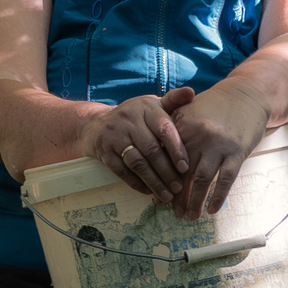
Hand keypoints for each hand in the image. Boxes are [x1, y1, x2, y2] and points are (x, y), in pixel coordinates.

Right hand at [77, 90, 194, 205]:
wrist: (96, 124)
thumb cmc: (135, 117)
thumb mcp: (153, 105)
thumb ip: (173, 101)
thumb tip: (191, 92)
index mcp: (145, 108)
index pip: (163, 129)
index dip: (176, 149)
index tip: (185, 167)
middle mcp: (128, 119)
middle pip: (151, 149)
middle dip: (167, 171)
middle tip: (179, 187)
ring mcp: (113, 136)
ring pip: (137, 162)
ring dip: (153, 181)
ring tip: (167, 195)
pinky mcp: (103, 151)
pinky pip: (121, 171)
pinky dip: (136, 183)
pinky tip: (148, 192)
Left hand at [163, 83, 272, 219]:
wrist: (247, 94)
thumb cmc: (215, 105)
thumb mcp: (188, 109)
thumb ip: (170, 127)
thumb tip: (154, 154)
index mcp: (183, 126)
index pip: (168, 159)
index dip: (162, 179)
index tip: (158, 195)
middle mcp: (200, 137)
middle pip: (183, 173)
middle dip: (177, 196)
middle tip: (173, 213)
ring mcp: (220, 146)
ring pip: (203, 179)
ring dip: (195, 201)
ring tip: (190, 216)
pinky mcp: (238, 152)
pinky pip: (226, 179)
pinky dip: (218, 196)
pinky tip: (212, 210)